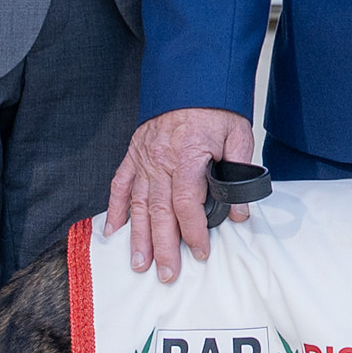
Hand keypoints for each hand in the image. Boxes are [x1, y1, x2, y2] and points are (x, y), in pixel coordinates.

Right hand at [105, 107, 256, 282]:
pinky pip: (120, 185)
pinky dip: (114, 209)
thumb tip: (239, 213)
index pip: (187, 204)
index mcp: (186, 156)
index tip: (201, 252)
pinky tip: (112, 232)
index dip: (194, 232)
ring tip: (139, 264)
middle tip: (167, 274)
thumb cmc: (216, 107)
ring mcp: (143, 158)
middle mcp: (159, 161)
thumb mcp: (238, 135)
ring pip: (137, 205)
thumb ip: (239, 173)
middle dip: (163, 247)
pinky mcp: (133, 154)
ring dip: (138, 237)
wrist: (192, 78)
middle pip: (159, 212)